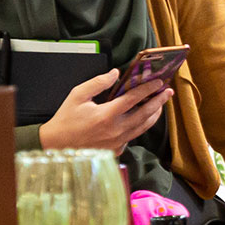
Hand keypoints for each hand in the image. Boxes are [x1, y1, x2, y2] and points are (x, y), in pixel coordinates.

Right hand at [39, 69, 170, 151]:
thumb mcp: (78, 95)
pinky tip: (143, 118)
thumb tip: (115, 73)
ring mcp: (117, 142)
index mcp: (106, 116)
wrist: (57, 145)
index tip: (158, 82)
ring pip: (142, 127)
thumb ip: (98, 83)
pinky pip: (133, 136)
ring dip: (153, 115)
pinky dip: (140, 126)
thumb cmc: (66, 119)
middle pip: (145, 114)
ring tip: (160, 104)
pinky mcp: (116, 150)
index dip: (148, 89)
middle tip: (168, 92)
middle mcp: (116, 130)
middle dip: (158, 102)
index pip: (134, 99)